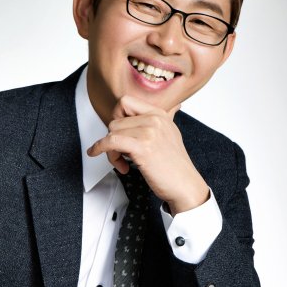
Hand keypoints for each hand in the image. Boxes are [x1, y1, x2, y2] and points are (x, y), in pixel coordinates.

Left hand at [87, 95, 208, 214]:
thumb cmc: (175, 166)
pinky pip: (111, 142)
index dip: (116, 117)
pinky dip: (101, 150)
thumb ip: (164, 120)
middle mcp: (155, 120)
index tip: (118, 132)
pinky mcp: (142, 148)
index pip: (125, 102)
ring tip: (122, 162)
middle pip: (115, 120)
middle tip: (121, 154)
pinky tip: (109, 159)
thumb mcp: (171, 134)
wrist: (185, 185)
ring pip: (111, 133)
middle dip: (112, 139)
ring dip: (111, 151)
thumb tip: (173, 107)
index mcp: (160, 114)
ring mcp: (149, 132)